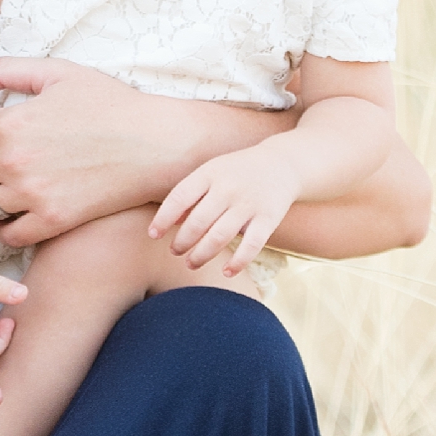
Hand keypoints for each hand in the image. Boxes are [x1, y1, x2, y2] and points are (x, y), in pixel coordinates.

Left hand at [0, 58, 186, 247]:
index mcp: (12, 122)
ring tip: (4, 190)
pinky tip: (19, 214)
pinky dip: (7, 228)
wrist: (155, 144)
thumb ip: (6, 71)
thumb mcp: (60, 74)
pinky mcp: (52, 221)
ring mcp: (33, 194)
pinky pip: (8, 235)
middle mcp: (15, 160)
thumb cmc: (111, 104)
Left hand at [151, 149, 296, 281]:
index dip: (163, 219)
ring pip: (219, 237)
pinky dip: (238, 262)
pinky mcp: (269, 218)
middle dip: (182, 242)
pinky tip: (226, 272)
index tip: (153, 236)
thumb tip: (168, 224)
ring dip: (201, 255)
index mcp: (210, 173)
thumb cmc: (237, 171)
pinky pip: (252, 245)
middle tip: (175, 252)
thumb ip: (191, 194)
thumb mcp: (212, 172)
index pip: (180, 197)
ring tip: (191, 263)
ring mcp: (249, 203)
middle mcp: (228, 188)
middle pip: (198, 222)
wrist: (282, 163)